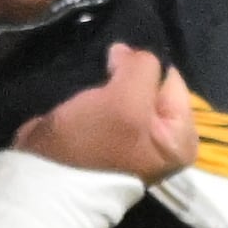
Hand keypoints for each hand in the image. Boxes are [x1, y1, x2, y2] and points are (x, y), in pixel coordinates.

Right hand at [12, 45, 195, 181]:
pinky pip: (111, 102)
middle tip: (104, 70)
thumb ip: (140, 69)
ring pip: (130, 92)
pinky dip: (100, 92)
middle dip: (129, 76)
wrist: (46, 176)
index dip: (145, 67)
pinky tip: (87, 88)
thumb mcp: (125, 100)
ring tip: (94, 79)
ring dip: (112, 82)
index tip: (117, 61)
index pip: (173, 83)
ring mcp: (137, 139)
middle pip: (152, 87)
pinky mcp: (110, 135)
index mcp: (182, 138)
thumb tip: (130, 52)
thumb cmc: (93, 140)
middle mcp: (166, 140)